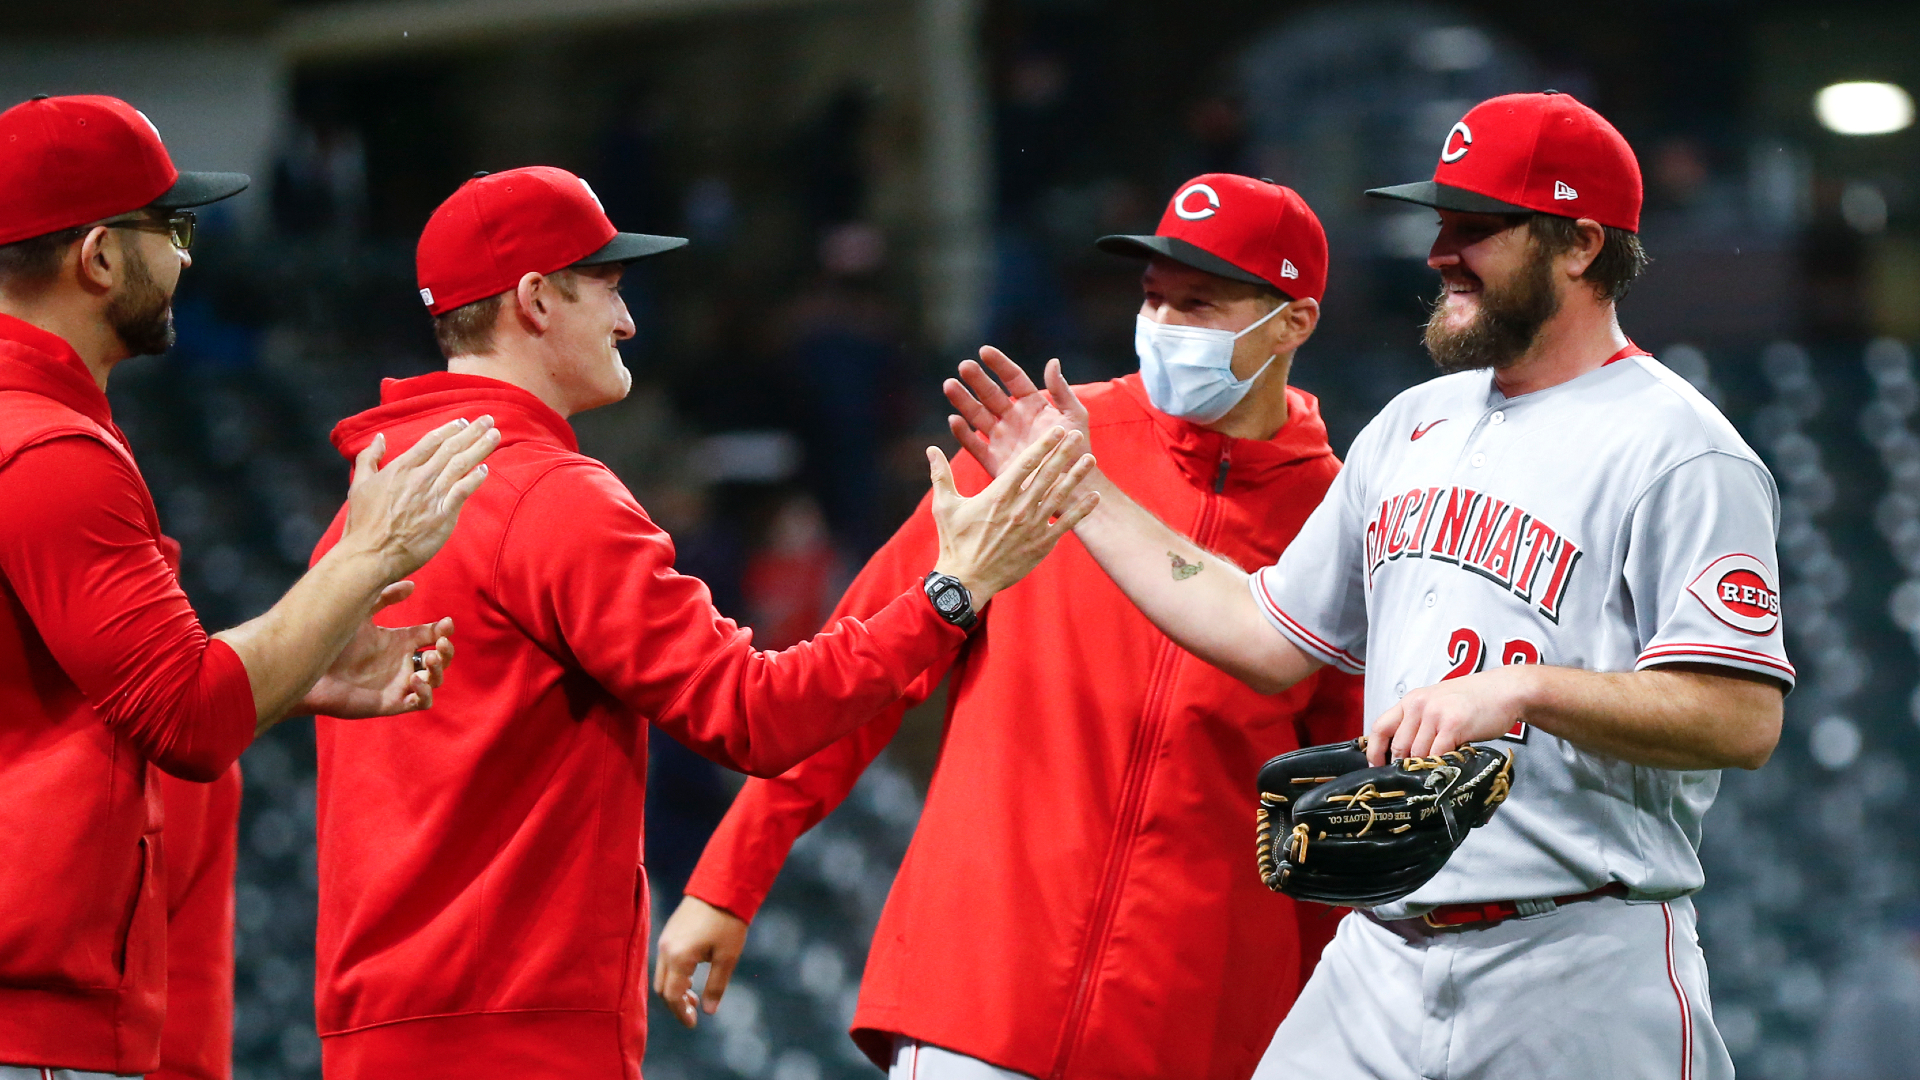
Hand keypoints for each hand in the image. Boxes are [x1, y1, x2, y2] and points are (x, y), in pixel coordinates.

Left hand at [296, 581, 454, 720]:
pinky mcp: (393, 702)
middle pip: (440, 658)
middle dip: (447, 651)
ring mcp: (399, 684)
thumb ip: (384, 598)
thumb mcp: (360, 615)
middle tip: (440, 643)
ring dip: (438, 670)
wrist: (310, 672)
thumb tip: (412, 585)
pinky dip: (425, 693)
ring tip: (429, 659)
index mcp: (399, 642)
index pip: (431, 635)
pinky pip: (421, 702)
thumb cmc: (332, 644)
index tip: (446, 623)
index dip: (443, 630)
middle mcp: (402, 663)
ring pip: (434, 680)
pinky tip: (415, 680)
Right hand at [342, 416, 499, 579]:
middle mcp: (420, 477)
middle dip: (472, 432)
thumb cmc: (363, 523)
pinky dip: (475, 478)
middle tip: (488, 419)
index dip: (449, 429)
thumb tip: (379, 438)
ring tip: (495, 435)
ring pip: (461, 465)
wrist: (370, 553)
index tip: (463, 422)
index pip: (430, 441)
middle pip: (451, 448)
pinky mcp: (442, 515)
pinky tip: (486, 469)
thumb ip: (369, 458)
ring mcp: (432, 495)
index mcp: (401, 468)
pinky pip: (463, 491)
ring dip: (480, 448)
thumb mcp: (360, 484)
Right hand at [654, 896, 748, 1028]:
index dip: (680, 1013)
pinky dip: (674, 975)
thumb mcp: (727, 956)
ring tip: (694, 995)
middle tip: (694, 1011)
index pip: (672, 995)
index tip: (693, 1024)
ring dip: (675, 989)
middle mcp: (665, 950)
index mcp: (678, 957)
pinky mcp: (668, 932)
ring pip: (662, 975)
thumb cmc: (727, 922)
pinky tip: (690, 976)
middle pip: (662, 988)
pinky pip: (664, 962)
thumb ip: (716, 985)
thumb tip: (709, 1010)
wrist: (721, 886)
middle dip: (675, 1004)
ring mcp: (664, 939)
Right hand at [928, 426, 1097, 604]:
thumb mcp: (944, 506)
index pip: (1025, 464)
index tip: (1056, 430)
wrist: (967, 580)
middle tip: (1078, 435)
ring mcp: (1032, 526)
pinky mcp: (1041, 544)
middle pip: (1047, 474)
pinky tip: (1094, 497)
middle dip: (1064, 453)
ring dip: (1076, 476)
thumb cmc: (954, 541)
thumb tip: (931, 449)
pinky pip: (1065, 524)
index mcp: (997, 495)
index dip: (1043, 445)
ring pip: (1059, 495)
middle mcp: (1018, 508)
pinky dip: (1081, 510)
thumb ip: (941, 475)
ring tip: (1091, 459)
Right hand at [945, 346, 1090, 478]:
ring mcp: (1003, 440)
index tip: (984, 351)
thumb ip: (1062, 391)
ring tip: (950, 385)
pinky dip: (964, 434)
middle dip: (977, 380)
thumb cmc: (1078, 451)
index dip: (999, 365)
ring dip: (964, 401)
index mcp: (1032, 406)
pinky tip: (954, 420)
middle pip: (991, 395)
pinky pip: (975, 446)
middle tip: (963, 366)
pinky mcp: (995, 462)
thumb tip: (1052, 362)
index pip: (1013, 379)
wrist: (1073, 487)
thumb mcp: (1075, 418)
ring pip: (978, 416)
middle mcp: (1014, 420)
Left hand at [1367, 665, 1538, 765]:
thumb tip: (1403, 753)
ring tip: (1431, 776)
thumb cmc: (1473, 700)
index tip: (1377, 767)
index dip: (1374, 751)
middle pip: (1398, 746)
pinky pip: (1437, 754)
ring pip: (1418, 754)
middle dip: (1402, 766)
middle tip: (1410, 779)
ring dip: (1423, 768)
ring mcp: (1435, 714)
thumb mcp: (1437, 704)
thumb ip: (1419, 722)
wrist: (1505, 690)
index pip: (1380, 727)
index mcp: (1411, 700)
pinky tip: (1444, 770)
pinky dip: (1439, 766)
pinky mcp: (1453, 724)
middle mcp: (1418, 705)